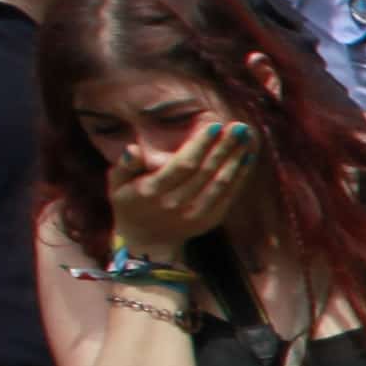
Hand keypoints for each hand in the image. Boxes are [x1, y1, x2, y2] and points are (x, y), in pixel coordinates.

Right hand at [109, 121, 256, 254]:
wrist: (148, 239)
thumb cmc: (131, 202)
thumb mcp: (117, 183)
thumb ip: (124, 165)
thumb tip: (132, 149)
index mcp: (152, 191)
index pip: (182, 165)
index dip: (200, 145)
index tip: (215, 125)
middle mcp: (176, 203)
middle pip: (205, 171)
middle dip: (224, 147)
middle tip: (239, 126)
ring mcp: (196, 214)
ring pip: (220, 183)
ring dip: (236, 159)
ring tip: (247, 137)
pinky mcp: (210, 219)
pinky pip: (229, 195)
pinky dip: (240, 175)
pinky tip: (247, 157)